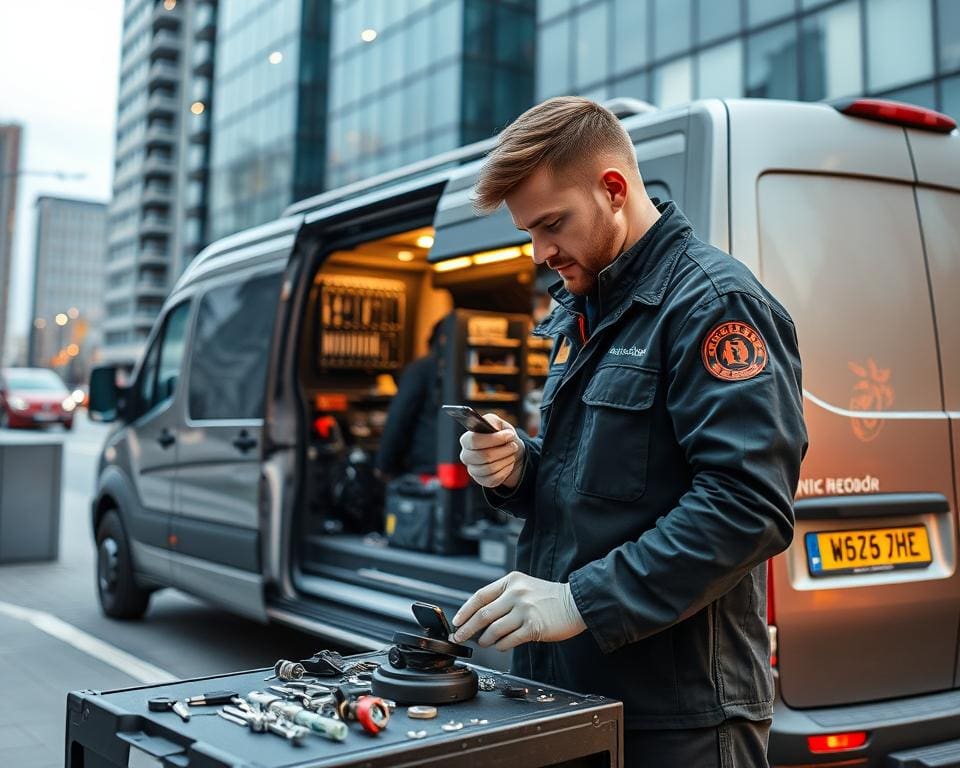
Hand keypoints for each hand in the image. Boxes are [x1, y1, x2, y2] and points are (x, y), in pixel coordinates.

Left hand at [451, 571, 586, 650]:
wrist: (576, 602)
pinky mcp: (533, 626)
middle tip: (459, 637)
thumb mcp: (524, 587)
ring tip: (483, 642)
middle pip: (483, 614)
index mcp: (511, 581)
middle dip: (467, 629)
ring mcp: (525, 610)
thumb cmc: (549, 597)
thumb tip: (480, 617)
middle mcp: (516, 594)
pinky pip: (509, 640)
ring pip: (494, 629)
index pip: (480, 596)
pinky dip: (501, 645)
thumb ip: (504, 597)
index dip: (465, 610)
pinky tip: (500, 646)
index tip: (456, 621)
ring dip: (485, 639)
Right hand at [458, 413, 524, 488]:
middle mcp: (466, 456)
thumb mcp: (499, 424)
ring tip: (511, 454)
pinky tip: (508, 464)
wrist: (511, 453)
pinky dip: (505, 471)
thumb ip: (493, 421)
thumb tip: (492, 427)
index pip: (474, 440)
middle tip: (513, 446)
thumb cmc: (502, 437)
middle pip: (483, 456)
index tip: (509, 435)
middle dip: (503, 450)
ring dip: (506, 460)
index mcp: (467, 439)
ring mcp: (472, 470)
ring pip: (490, 468)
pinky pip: (494, 479)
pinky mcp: (481, 480)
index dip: (493, 439)